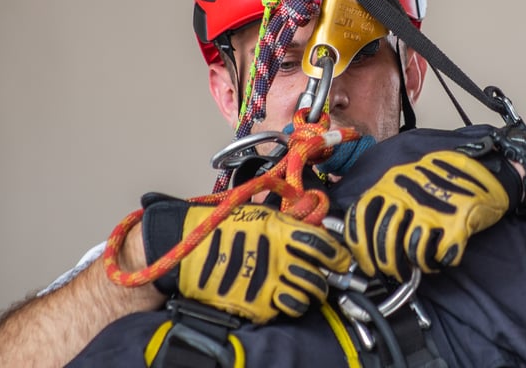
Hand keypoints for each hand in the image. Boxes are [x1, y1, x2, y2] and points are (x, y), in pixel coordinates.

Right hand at [142, 198, 350, 323]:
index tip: (340, 260)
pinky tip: (274, 297)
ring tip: (298, 290)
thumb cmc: (221, 226)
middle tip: (320, 278)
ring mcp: (265, 284)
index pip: (323, 246)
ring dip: (305, 297)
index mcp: (281, 232)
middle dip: (324, 280)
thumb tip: (315, 217)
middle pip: (318, 278)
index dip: (337, 255)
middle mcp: (277, 259)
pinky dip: (281, 307)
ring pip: (303, 300)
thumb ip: (289, 221)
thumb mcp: (259, 214)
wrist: (185, 247)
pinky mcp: (252, 305)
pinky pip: (279, 312)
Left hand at [344, 149, 520, 281]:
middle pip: (384, 238)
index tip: (366, 264)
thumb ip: (388, 204)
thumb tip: (367, 240)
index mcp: (391, 182)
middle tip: (394, 274)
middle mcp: (408, 193)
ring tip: (421, 264)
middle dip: (387, 264)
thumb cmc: (444, 181)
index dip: (360, 247)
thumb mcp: (408, 182)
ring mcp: (433, 207)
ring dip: (414, 265)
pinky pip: (438, 254)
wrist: (488, 172)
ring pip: (410, 249)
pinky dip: (437, 263)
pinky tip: (439, 259)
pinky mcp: (456, 221)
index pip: (361, 217)